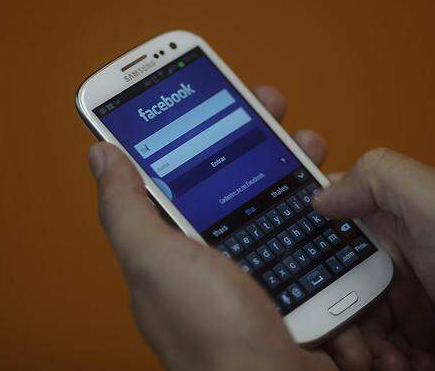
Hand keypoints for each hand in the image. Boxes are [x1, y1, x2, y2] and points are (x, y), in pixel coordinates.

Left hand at [87, 86, 335, 370]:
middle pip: (239, 182)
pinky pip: (316, 237)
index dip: (199, 132)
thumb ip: (127, 209)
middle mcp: (220, 257)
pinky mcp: (301, 286)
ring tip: (311, 149)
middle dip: (258, 140)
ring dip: (298, 170)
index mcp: (178, 248)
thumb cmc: (212, 336)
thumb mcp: (157, 262)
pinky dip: (327, 214)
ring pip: (281, 203)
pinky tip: (334, 201)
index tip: (220, 98)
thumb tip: (101, 154)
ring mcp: (263, 271)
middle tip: (276, 114)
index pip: (185, 174)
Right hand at [314, 149, 434, 369]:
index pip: (325, 223)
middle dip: (332, 315)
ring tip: (385, 361)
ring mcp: (403, 297)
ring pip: (348, 321)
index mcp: (391, 218)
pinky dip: (381, 361)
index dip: (303, 248)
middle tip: (352, 342)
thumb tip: (322, 193)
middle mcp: (393, 255)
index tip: (296, 279)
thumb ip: (382, 179)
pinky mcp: (413, 335)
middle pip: (329, 282)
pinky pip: (374, 349)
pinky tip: (408, 365)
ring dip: (357, 345)